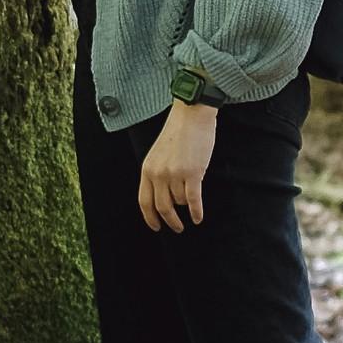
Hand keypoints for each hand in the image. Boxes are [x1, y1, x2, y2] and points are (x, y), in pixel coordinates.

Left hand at [138, 101, 214, 230]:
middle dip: (170, 221)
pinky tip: (198, 217)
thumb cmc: (178, 132)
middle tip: (177, 228)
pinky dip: (196, 212)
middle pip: (162, 207)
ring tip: (191, 204)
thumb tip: (163, 196)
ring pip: (179, 202)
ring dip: (186, 206)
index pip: (144, 201)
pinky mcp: (192, 173)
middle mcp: (158, 174)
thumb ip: (157, 173)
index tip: (156, 227)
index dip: (150, 218)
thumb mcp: (158, 154)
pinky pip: (193, 201)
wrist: (191, 114)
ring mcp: (175, 174)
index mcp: (147, 168)